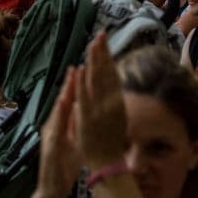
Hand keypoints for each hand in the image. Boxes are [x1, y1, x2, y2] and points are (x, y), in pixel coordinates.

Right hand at [37, 67, 82, 197]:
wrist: (53, 187)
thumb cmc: (65, 164)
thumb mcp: (75, 141)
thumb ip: (77, 125)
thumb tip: (84, 110)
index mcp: (62, 125)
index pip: (71, 102)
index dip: (78, 86)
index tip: (85, 70)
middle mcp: (54, 126)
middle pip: (63, 101)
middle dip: (70, 82)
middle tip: (77, 65)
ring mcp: (51, 133)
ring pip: (58, 109)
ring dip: (65, 92)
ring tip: (72, 76)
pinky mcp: (51, 143)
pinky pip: (57, 125)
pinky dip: (60, 112)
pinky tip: (64, 101)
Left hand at [75, 33, 126, 170]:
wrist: (107, 162)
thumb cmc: (111, 142)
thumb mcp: (117, 117)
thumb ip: (112, 100)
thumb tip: (110, 85)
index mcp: (117, 101)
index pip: (112, 73)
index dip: (107, 57)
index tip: (104, 42)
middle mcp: (110, 102)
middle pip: (106, 72)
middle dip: (102, 53)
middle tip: (100, 34)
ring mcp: (99, 109)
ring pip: (96, 80)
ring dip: (94, 62)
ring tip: (92, 44)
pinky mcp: (88, 117)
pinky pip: (84, 96)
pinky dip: (83, 82)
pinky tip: (81, 69)